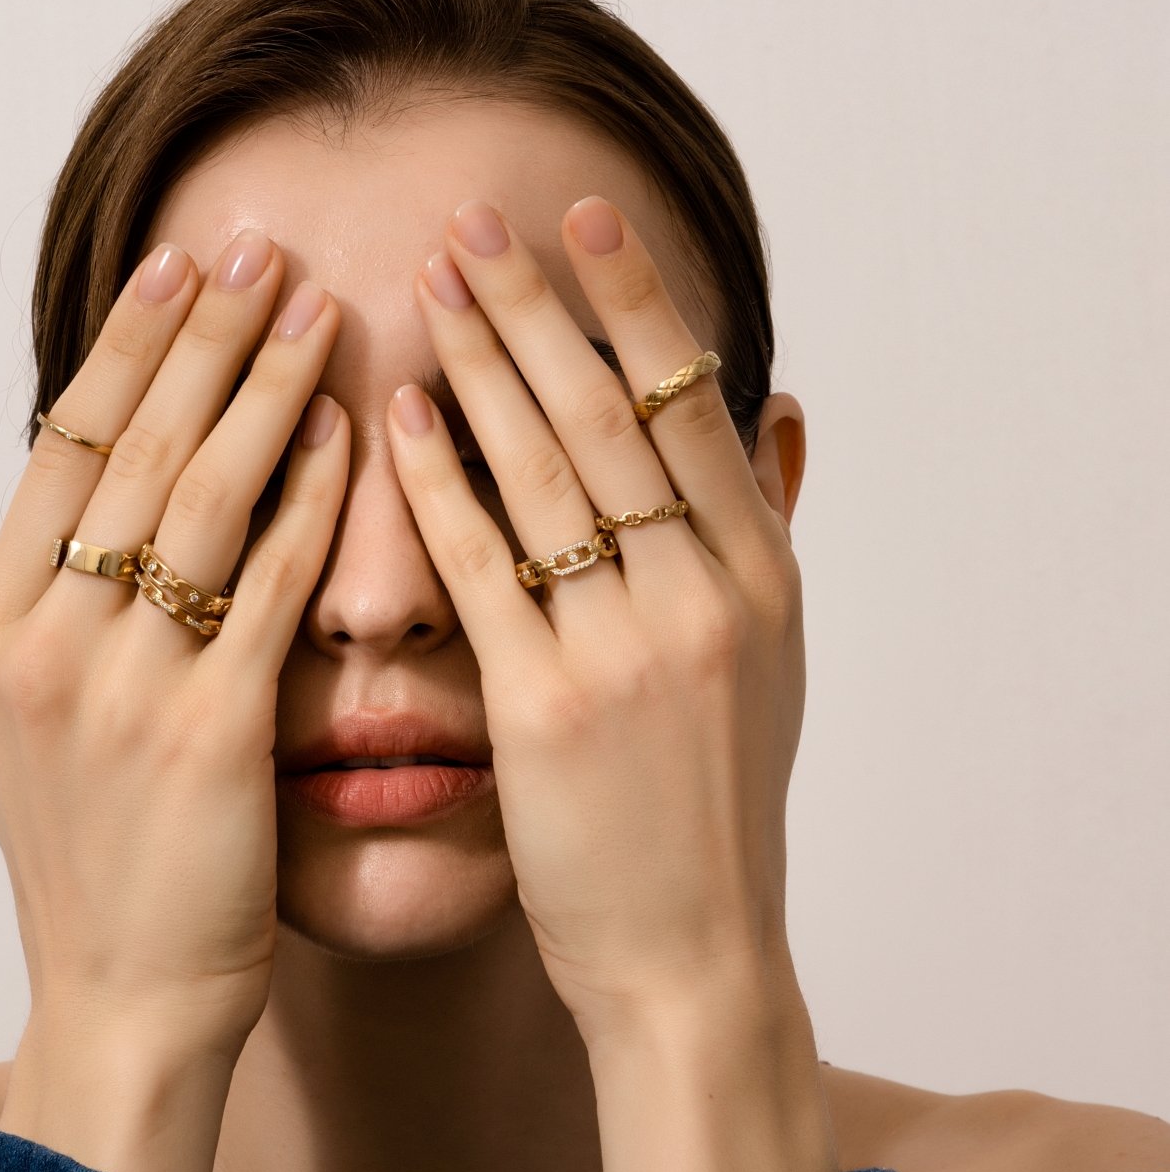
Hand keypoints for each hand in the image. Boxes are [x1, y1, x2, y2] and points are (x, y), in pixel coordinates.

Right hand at [0, 230, 348, 1055]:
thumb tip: (103, 495)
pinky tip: (354, 435)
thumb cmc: (97, 858)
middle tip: (263, 247)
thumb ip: (59, 608)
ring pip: (203, 496)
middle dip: (205, 338)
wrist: (123, 991)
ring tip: (318, 309)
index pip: (63, 446)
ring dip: (266, 390)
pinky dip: (313, 502)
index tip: (183, 268)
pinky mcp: (207, 734)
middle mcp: (41, 641)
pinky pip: (270, 586)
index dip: (128, 347)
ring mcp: (119, 686)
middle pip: (134, 448)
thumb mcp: (35, 721)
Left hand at [386, 195, 805, 1039]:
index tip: (584, 217)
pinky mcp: (548, 710)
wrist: (694, 954)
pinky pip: (483, 568)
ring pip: (549, 470)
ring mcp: (630, 651)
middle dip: (542, 305)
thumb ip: (764, 534)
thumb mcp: (768, 663)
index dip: (637, 300)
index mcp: (764, 580)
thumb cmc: (713, 809)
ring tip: (431, 281)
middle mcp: (707, 599)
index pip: (695, 404)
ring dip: (484, 364)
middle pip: (615, 415)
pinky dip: (438, 483)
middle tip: (477, 218)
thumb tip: (775, 410)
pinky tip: (397, 414)